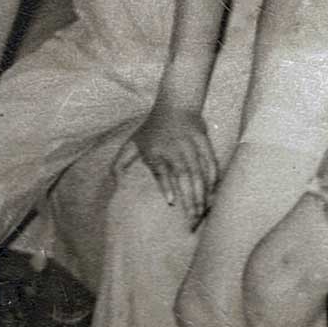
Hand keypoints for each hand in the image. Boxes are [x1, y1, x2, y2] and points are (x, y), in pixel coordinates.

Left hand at [115, 106, 217, 230]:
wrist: (176, 104)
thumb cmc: (152, 128)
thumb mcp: (132, 143)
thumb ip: (119, 163)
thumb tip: (114, 184)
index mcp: (156, 151)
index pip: (163, 171)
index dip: (168, 187)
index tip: (171, 203)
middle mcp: (174, 149)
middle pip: (184, 176)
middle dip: (189, 200)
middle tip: (191, 222)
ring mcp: (191, 145)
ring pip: (199, 173)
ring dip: (202, 194)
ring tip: (202, 213)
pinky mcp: (204, 142)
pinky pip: (211, 163)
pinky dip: (213, 179)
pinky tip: (213, 194)